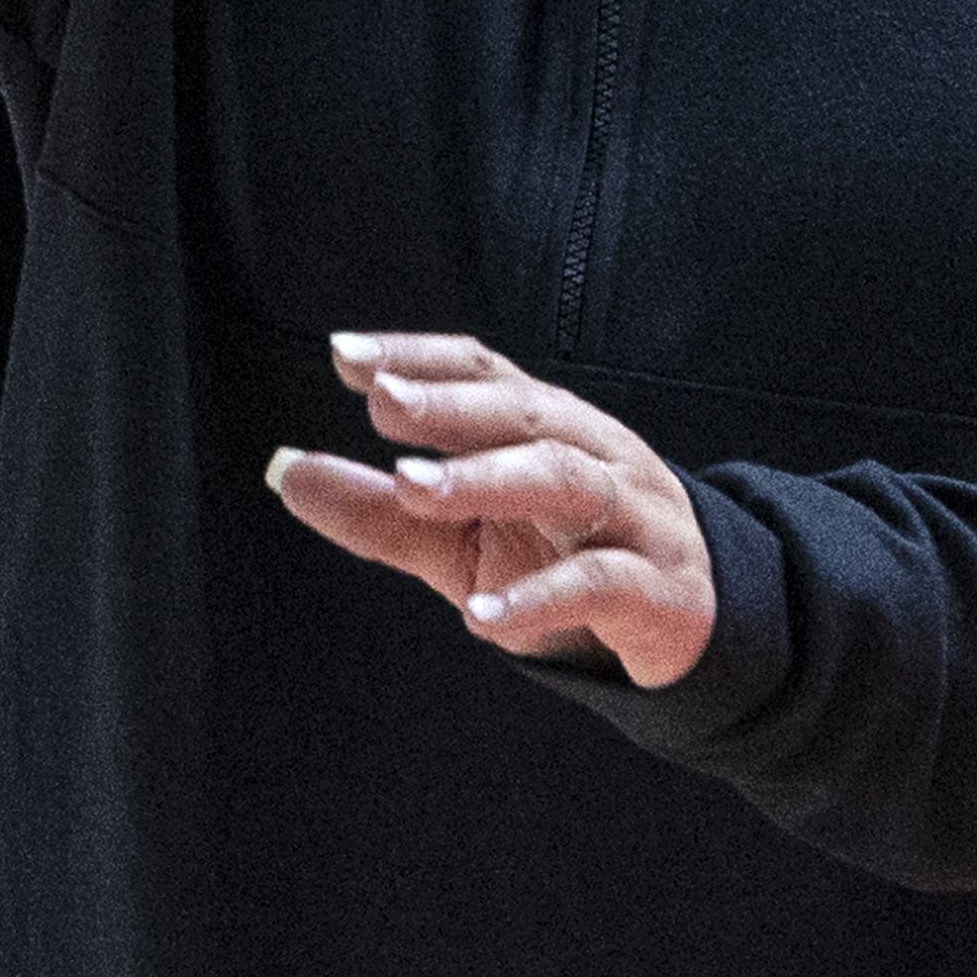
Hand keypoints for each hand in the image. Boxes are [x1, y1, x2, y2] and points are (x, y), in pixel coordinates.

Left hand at [266, 333, 717, 689]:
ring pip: (564, 480)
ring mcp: (631, 515)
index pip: (481, 370)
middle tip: (382, 402)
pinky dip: (542, 598)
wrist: (689, 622)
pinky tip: (485, 617)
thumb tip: (287, 471)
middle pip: (522, 413)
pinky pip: (599, 584)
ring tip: (414, 490)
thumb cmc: (560, 559)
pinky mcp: (656, 587)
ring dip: (489, 479)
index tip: (345, 355)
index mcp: (543, 426)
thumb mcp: (462, 538)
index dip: (417, 356)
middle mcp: (590, 453)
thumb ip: (379, 510)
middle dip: (451, 404)